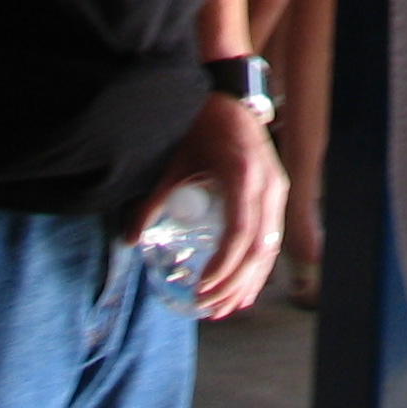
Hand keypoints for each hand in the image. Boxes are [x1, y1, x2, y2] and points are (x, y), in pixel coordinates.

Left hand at [132, 92, 281, 318]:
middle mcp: (268, 184)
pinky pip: (272, 236)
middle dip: (234, 285)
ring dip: (249, 282)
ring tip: (226, 310)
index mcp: (243, 175)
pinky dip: (259, 266)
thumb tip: (129, 239)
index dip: (223, 267)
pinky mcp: (277, 192)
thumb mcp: (175, 163)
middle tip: (208, 309)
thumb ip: (153, 201)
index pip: (240, 233)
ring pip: (269, 247)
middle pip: (258, 248)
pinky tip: (245, 289)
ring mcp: (277, 188)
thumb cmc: (200, 128)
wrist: (230, 98)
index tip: (201, 289)